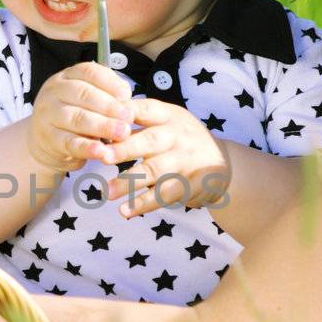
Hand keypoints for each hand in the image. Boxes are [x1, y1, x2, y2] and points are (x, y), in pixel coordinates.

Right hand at [26, 63, 132, 172]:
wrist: (45, 141)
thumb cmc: (73, 117)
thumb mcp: (87, 100)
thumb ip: (106, 96)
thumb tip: (127, 103)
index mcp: (67, 77)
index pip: (89, 72)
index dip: (110, 82)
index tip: (126, 95)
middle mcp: (54, 92)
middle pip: (83, 94)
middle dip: (109, 106)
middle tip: (128, 117)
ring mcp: (48, 115)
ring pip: (77, 118)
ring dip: (102, 126)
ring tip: (121, 133)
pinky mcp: (48, 139)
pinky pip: (69, 142)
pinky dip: (86, 147)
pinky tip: (100, 151)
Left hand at [101, 99, 231, 216]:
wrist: (224, 166)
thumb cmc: (182, 141)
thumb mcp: (168, 123)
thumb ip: (138, 122)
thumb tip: (98, 123)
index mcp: (169, 116)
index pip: (145, 110)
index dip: (125, 114)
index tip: (102, 119)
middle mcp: (178, 135)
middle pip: (150, 141)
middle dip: (125, 149)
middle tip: (102, 157)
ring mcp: (186, 160)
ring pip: (155, 170)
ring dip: (129, 182)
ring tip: (107, 192)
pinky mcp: (191, 184)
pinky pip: (165, 194)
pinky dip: (144, 204)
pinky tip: (125, 210)